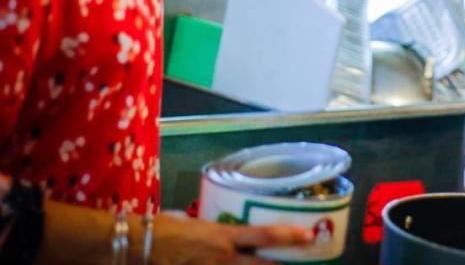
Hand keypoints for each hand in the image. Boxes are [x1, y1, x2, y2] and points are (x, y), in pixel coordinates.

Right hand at [150, 213, 313, 264]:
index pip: (265, 235)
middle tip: (307, 263)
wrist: (133, 246)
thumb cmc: (160, 229)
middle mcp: (223, 258)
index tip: (312, 234)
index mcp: (223, 236)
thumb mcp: (193, 224)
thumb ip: (213, 229)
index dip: (291, 236)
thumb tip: (224, 229)